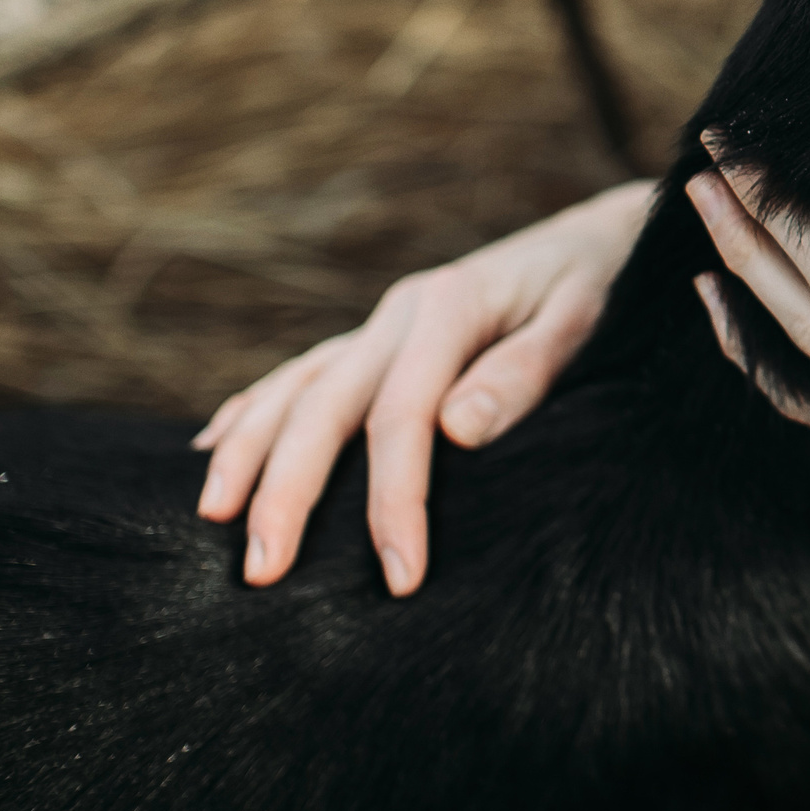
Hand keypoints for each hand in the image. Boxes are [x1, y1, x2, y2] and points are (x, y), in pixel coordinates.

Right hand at [193, 179, 652, 595]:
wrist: (599, 237)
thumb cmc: (596, 285)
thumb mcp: (580, 320)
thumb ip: (522, 373)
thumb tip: (457, 430)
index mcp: (449, 308)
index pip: (402, 416)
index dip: (394, 498)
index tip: (398, 574)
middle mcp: (400, 312)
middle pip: (324, 404)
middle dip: (286, 490)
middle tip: (261, 571)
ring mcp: (382, 322)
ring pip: (295, 387)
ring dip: (248, 450)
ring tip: (210, 517)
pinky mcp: (379, 335)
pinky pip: (300, 371)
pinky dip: (254, 407)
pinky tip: (214, 444)